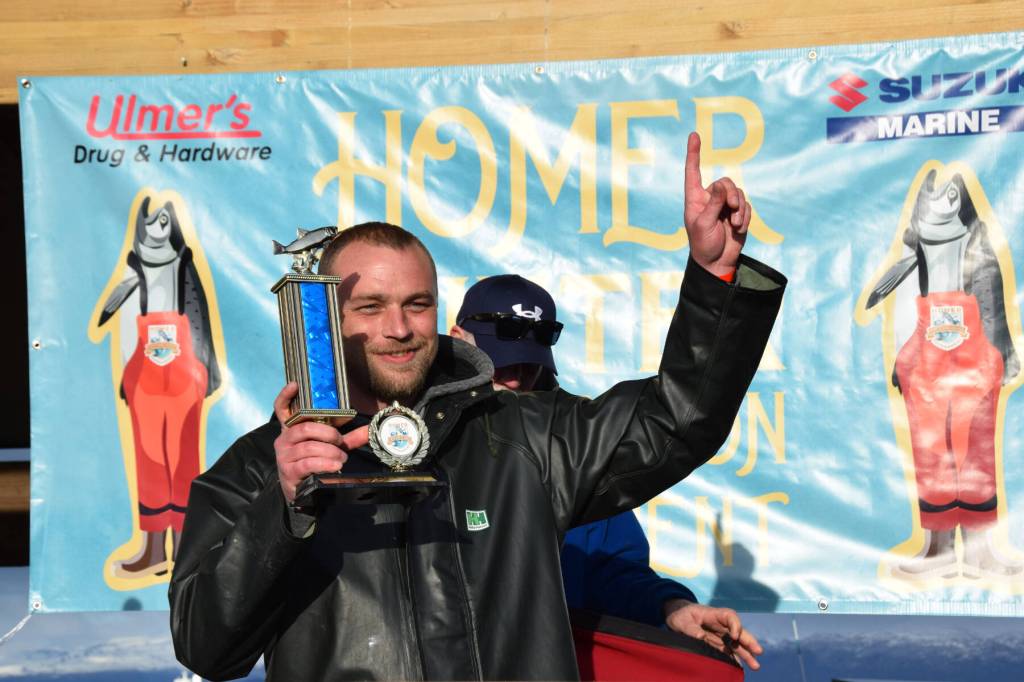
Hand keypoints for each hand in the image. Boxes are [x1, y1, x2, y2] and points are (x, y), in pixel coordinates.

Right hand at [273, 382, 368, 502]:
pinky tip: (335, 466)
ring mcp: (285, 455)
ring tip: (341, 459)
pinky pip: (308, 463)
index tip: (295, 384)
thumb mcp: (331, 447)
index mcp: (291, 429)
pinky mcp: (289, 471)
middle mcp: (284, 439)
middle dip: (328, 434)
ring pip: (309, 447)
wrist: (301, 492)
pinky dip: (325, 463)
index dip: (285, 395)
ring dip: (331, 452)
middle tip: (340, 442)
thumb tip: (369, 429)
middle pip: (305, 428)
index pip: (282, 408)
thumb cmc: (314, 463)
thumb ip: (348, 438)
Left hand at [663, 598, 762, 669]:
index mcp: (714, 614)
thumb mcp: (682, 621)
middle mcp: (721, 625)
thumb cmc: (680, 616)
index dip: (735, 625)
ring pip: (736, 643)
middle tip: (758, 651)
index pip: (730, 616)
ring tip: (755, 665)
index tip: (735, 636)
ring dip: (746, 653)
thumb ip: (691, 629)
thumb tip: (701, 637)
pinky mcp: (717, 644)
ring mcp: (720, 635)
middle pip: (738, 631)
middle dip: (748, 641)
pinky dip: (735, 658)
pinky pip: (728, 651)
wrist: (677, 618)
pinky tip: (740, 667)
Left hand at [683, 132, 749, 277]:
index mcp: (695, 198)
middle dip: (731, 194)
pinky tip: (739, 228)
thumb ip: (714, 203)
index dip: (693, 154)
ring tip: (735, 223)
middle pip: (725, 182)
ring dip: (739, 208)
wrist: (717, 262)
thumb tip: (722, 185)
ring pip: (737, 192)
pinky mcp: (737, 213)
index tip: (694, 135)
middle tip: (732, 210)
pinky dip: (744, 216)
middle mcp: (709, 198)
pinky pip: (746, 205)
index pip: (693, 171)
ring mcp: (724, 205)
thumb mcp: (705, 223)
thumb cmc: (703, 244)